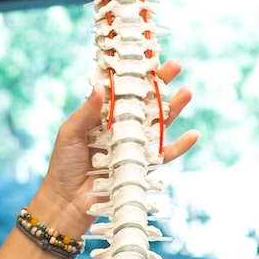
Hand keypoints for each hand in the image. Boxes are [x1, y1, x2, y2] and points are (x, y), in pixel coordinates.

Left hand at [32, 59, 196, 237]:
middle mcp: (122, 127)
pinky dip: (180, 146)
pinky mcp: (141, 166)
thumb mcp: (71, 133)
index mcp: (104, 115)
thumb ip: (87, 111)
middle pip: (146, 102)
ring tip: (187, 92)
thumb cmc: (64, 165)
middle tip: (176, 66)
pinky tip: (194, 134)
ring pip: (159, 124)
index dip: (137, 74)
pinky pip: (164, 155)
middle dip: (162, 84)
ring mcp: (133, 146)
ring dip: (174, 109)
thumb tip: (100, 87)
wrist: (67, 202)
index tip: (149, 57)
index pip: (124, 89)